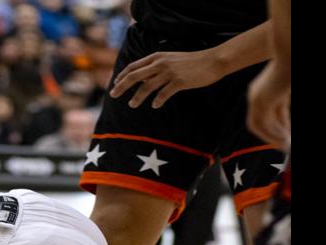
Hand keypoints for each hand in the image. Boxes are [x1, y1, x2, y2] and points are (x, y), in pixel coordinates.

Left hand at [110, 49, 225, 108]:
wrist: (212, 61)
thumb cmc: (191, 62)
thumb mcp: (171, 60)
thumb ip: (156, 67)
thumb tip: (142, 79)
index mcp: (157, 56)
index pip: (134, 66)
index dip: (122, 76)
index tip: (115, 84)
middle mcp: (160, 63)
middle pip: (135, 75)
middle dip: (121, 86)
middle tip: (113, 95)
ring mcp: (169, 72)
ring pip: (147, 86)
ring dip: (137, 97)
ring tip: (132, 105)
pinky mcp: (179, 81)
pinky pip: (164, 93)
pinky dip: (158, 100)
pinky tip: (155, 105)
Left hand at [246, 59, 289, 149]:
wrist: (290, 54)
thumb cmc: (291, 68)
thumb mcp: (285, 90)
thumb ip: (282, 104)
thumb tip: (285, 126)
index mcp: (261, 90)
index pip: (265, 114)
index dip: (275, 127)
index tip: (286, 136)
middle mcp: (255, 94)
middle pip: (258, 122)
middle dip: (272, 135)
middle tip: (284, 145)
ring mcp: (256, 98)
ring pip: (259, 125)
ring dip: (272, 137)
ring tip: (285, 145)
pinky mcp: (261, 101)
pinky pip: (264, 124)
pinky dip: (273, 133)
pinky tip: (284, 139)